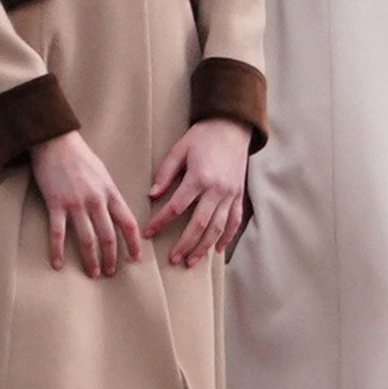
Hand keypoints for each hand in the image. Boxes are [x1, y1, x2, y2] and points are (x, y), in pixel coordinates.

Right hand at [30, 130, 141, 276]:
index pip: (128, 223)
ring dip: (91, 259)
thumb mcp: (103, 173)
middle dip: (112, 257)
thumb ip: (109, 193)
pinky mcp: (55, 204)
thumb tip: (115, 211)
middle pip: (108, 236)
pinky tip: (58, 264)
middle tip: (111, 272)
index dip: (134, 243)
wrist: (55, 141)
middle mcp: (96, 200)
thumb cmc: (80, 156)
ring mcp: (75, 203)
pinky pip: (58, 233)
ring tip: (93, 273)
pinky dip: (58, 250)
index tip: (136, 258)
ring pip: (87, 238)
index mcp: (110, 192)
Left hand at [143, 117, 251, 265]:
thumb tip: (152, 194)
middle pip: (198, 224)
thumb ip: (165, 173)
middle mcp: (216, 189)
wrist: (232, 127)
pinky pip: (234, 220)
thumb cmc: (202, 137)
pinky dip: (227, 237)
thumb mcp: (179, 149)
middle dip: (184, 244)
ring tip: (192, 261)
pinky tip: (218, 249)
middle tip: (172, 259)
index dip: (160, 222)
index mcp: (199, 178)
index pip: (176, 207)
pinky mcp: (239, 195)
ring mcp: (230, 194)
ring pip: (218, 227)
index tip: (148, 233)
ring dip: (204, 246)